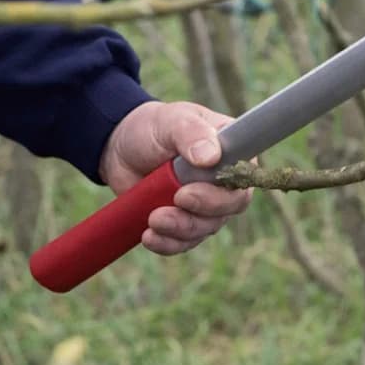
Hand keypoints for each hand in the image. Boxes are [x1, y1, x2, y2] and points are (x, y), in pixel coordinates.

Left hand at [98, 101, 252, 255]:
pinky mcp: (184, 221)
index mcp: (233, 153)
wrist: (120, 148)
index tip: (191, 191)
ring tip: (153, 219)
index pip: (244, 179)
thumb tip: (211, 157)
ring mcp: (205, 204)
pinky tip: (149, 236)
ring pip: (206, 228)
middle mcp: (225, 181)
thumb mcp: (173, 121)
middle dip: (201, 212)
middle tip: (175, 200)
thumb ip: (192, 134)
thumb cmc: (154, 127)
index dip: (225, 192)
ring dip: (180, 229)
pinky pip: (184, 242)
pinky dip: (168, 243)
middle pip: (229, 208)